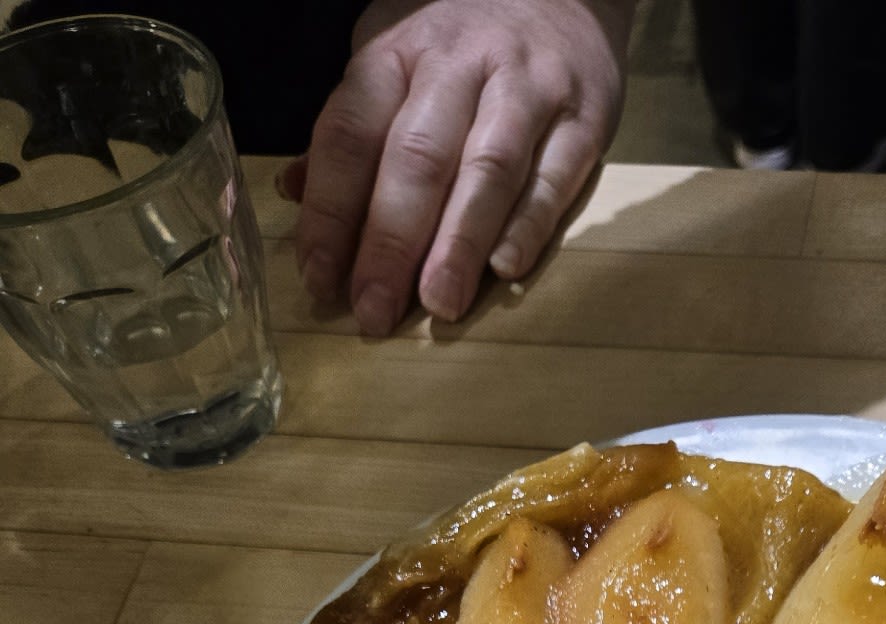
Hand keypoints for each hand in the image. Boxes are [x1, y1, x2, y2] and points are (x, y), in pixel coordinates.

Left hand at [282, 0, 630, 334]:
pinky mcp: (584, 115)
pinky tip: (506, 268)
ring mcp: (527, 88)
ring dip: (460, 243)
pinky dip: (528, 224)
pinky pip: (554, 175)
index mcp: (398, 54)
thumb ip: (352, 130)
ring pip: (487, 169)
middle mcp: (460, 65)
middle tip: (375, 311)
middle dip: (391, 242)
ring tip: (439, 304)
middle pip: (418, 158)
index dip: (331, 211)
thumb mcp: (393, 61)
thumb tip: (295, 192)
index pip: (351, 134)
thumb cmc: (464, 43)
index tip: (320, 278)